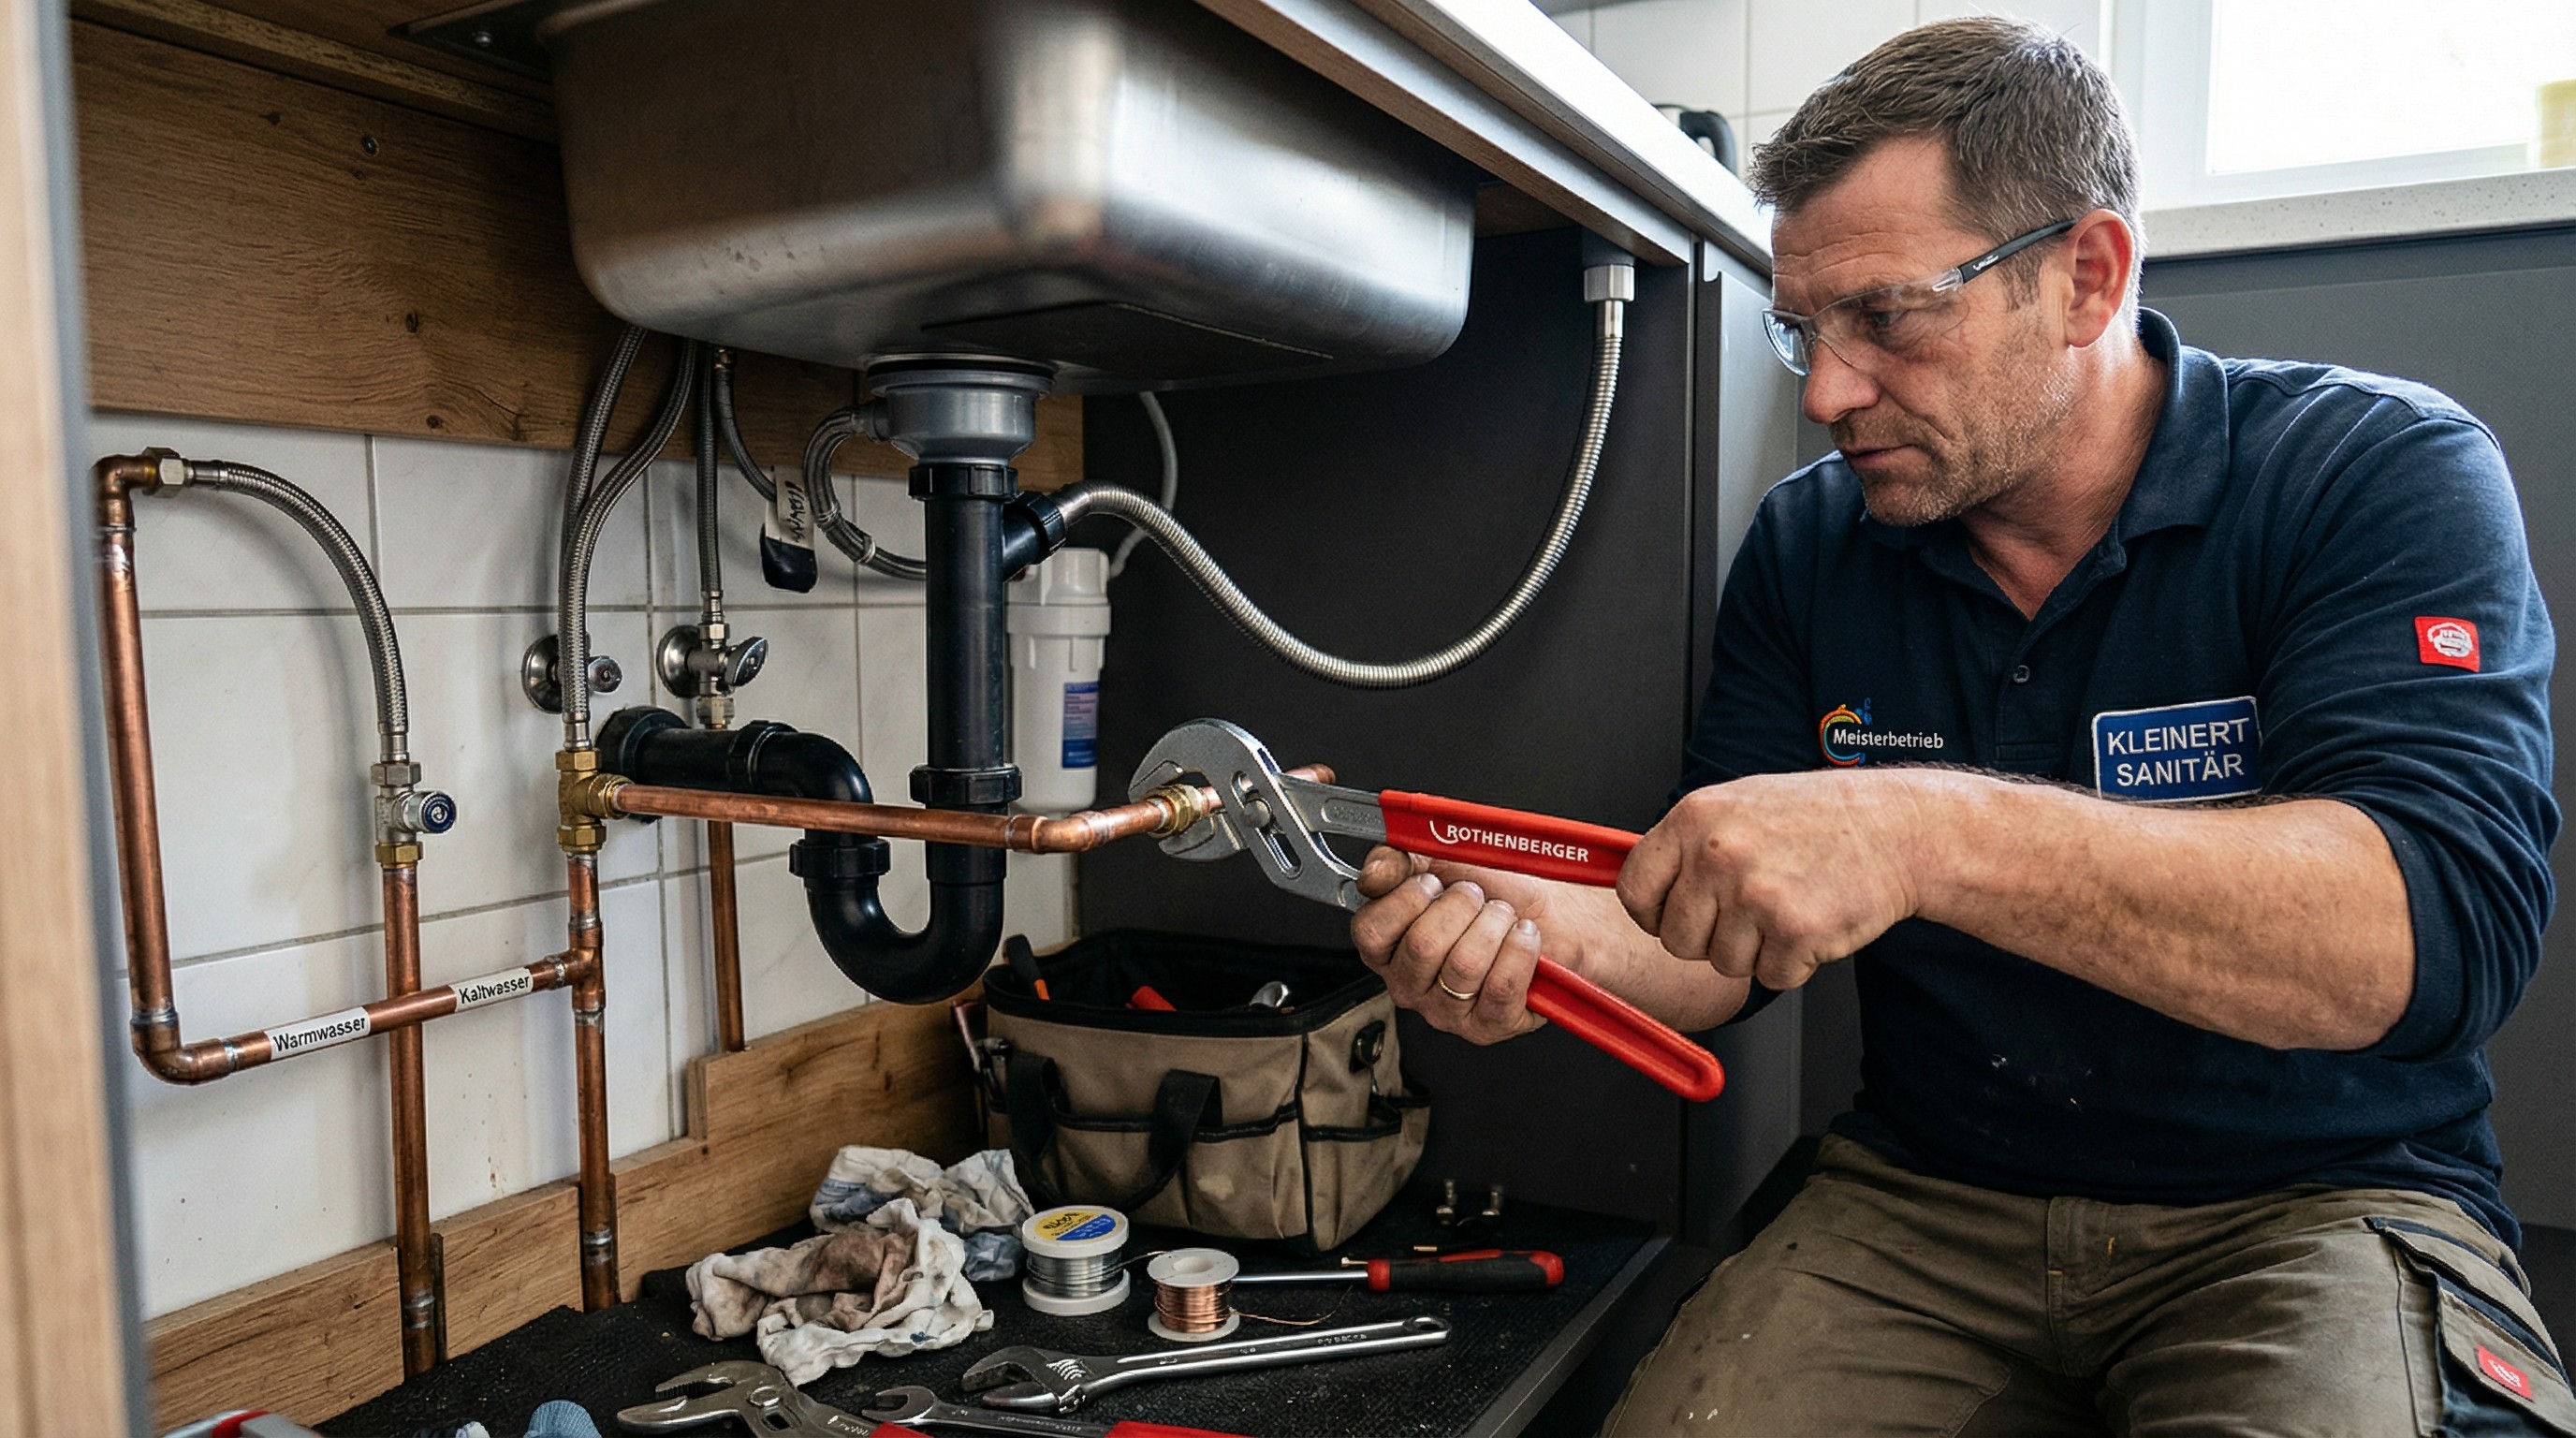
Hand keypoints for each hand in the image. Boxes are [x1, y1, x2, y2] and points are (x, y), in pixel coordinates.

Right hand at [1348, 847, 1549, 1043]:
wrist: (1552, 912)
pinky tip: (1523, 937)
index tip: (1435, 883)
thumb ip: (1397, 860)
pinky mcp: (1488, 1026)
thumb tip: (1374, 874)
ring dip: (1494, 925)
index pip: (1371, 932)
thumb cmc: (1495, 890)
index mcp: (1387, 947)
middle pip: (1422, 947)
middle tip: (1479, 898)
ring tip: (1504, 917)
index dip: (1407, 899)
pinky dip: (1520, 950)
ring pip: (1464, 967)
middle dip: (1461, 907)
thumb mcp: (1440, 861)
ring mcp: (1446, 1011)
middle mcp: (1409, 985)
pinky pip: (1500, 988)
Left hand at [1617, 770, 1926, 989]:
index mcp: (1694, 820)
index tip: (1675, 915)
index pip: (1634, 891)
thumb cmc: (1819, 818)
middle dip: (1710, 939)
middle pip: (1677, 940)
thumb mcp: (1738, 806)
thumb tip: (1640, 888)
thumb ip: (1687, 845)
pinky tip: (1812, 922)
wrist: (1896, 829)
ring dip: (1755, 950)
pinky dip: (1793, 963)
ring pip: (1723, 964)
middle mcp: (1717, 855)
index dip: (1653, 914)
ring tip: (1788, 906)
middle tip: (1751, 911)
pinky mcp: (1794, 931)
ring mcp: (1754, 894)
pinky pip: (1771, 977)